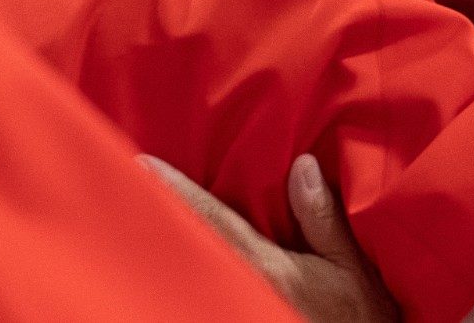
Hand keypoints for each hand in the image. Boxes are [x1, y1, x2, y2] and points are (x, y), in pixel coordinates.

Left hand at [141, 154, 397, 321]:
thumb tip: (302, 166)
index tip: (142, 165)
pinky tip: (160, 261)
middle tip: (117, 185)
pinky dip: (178, 273)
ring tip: (127, 218)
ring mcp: (231, 309)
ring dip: (162, 245)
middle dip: (155, 216)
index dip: (175, 191)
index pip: (212, 220)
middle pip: (186, 246)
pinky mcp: (233, 315)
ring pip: (186, 273)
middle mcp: (239, 290)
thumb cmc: (356, 317)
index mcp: (266, 267)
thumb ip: (325, 219)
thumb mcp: (354, 268)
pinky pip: (197, 294)